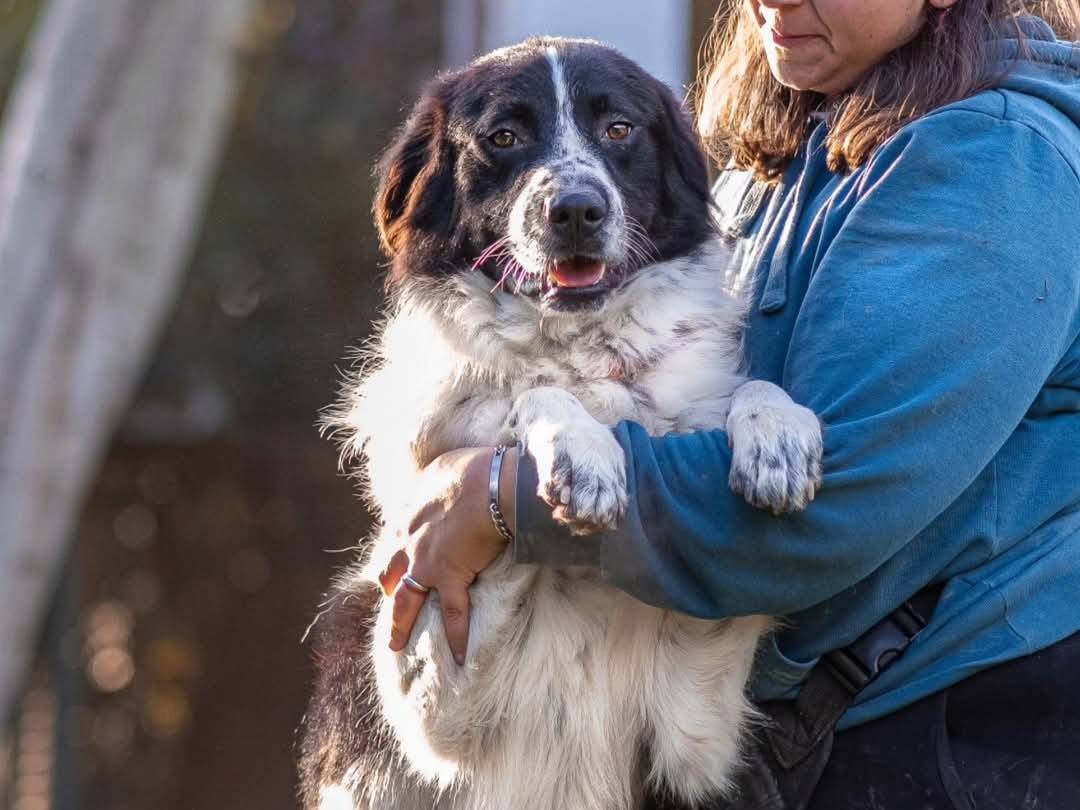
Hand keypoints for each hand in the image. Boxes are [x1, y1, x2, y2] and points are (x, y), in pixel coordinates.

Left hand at [378, 446, 517, 664]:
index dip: (399, 551)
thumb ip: (438, 480)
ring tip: (397, 645)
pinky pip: (453, 614)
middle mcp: (410, 541)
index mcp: (409, 513)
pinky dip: (457, 637)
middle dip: (389, 588)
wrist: (490, 484)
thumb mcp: (442, 467)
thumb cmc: (472, 468)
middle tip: (392, 600)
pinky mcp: (451, 578)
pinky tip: (461, 658)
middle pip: (389, 572)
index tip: (402, 560)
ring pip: (406, 601)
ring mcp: (427, 563)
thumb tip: (446, 476)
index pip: (397, 538)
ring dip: (400, 625)